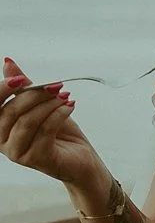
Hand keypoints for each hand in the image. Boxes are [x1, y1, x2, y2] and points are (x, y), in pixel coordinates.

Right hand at [0, 58, 98, 183]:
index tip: (22, 79)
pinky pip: (45, 131)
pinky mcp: (35, 159)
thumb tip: (8, 63)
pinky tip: (69, 106)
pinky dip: (58, 114)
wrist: (79, 157)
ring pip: (28, 121)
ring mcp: (17, 153)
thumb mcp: (39, 104)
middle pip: (11, 111)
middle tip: (55, 86)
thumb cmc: (58, 131)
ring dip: (49, 104)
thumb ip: (22, 87)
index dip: (3, 89)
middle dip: (34, 95)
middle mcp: (2, 141)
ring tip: (64, 96)